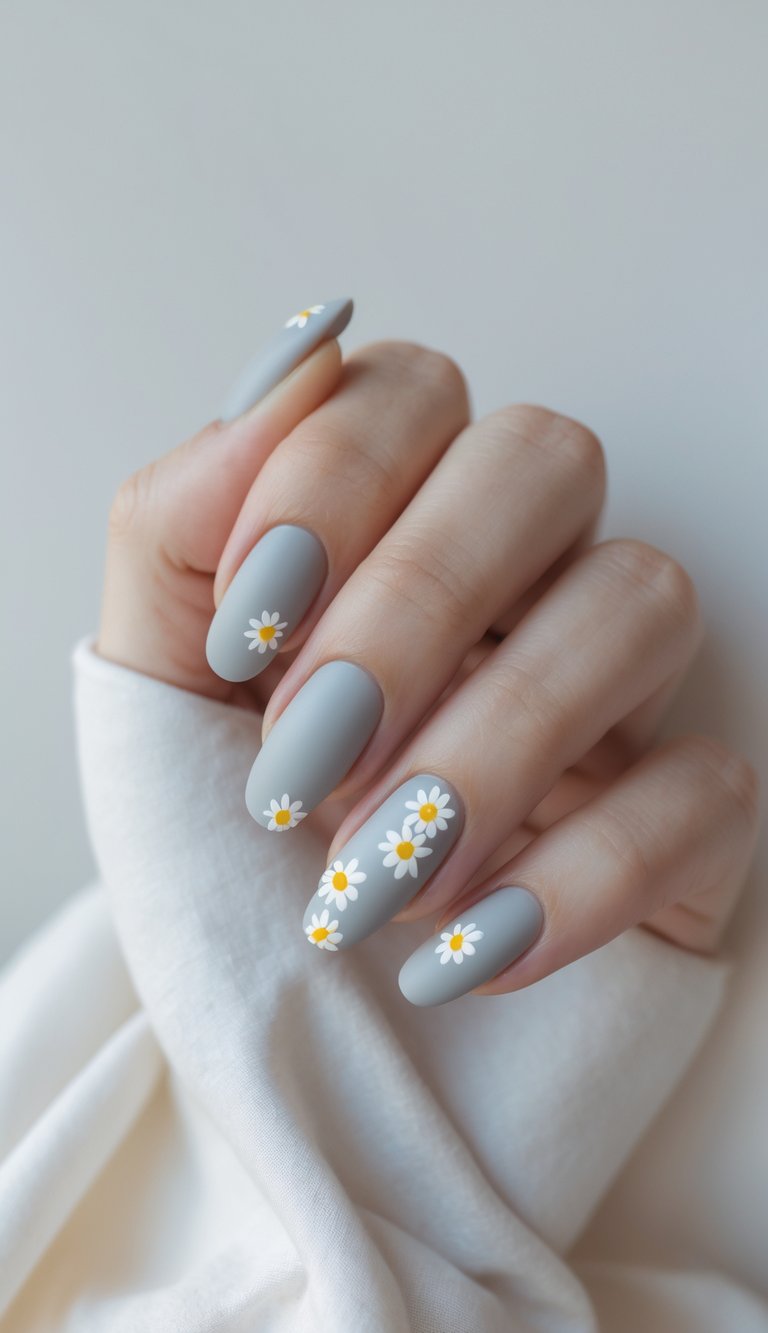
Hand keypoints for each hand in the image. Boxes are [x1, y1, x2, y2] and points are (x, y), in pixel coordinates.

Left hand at [98, 304, 758, 1005]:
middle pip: (545, 459)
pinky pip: (708, 788)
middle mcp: (515, 582)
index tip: (244, 625)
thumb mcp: (152, 700)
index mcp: (384, 527)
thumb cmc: (219, 871)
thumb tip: (294, 359)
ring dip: (493, 745)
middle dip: (414, 603)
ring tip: (370, 879)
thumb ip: (181, 529)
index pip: (408, 393)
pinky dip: (579, 880)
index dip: (330, 479)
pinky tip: (460, 954)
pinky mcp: (686, 815)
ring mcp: (611, 692)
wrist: (288, 1058)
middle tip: (305, 757)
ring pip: (645, 599)